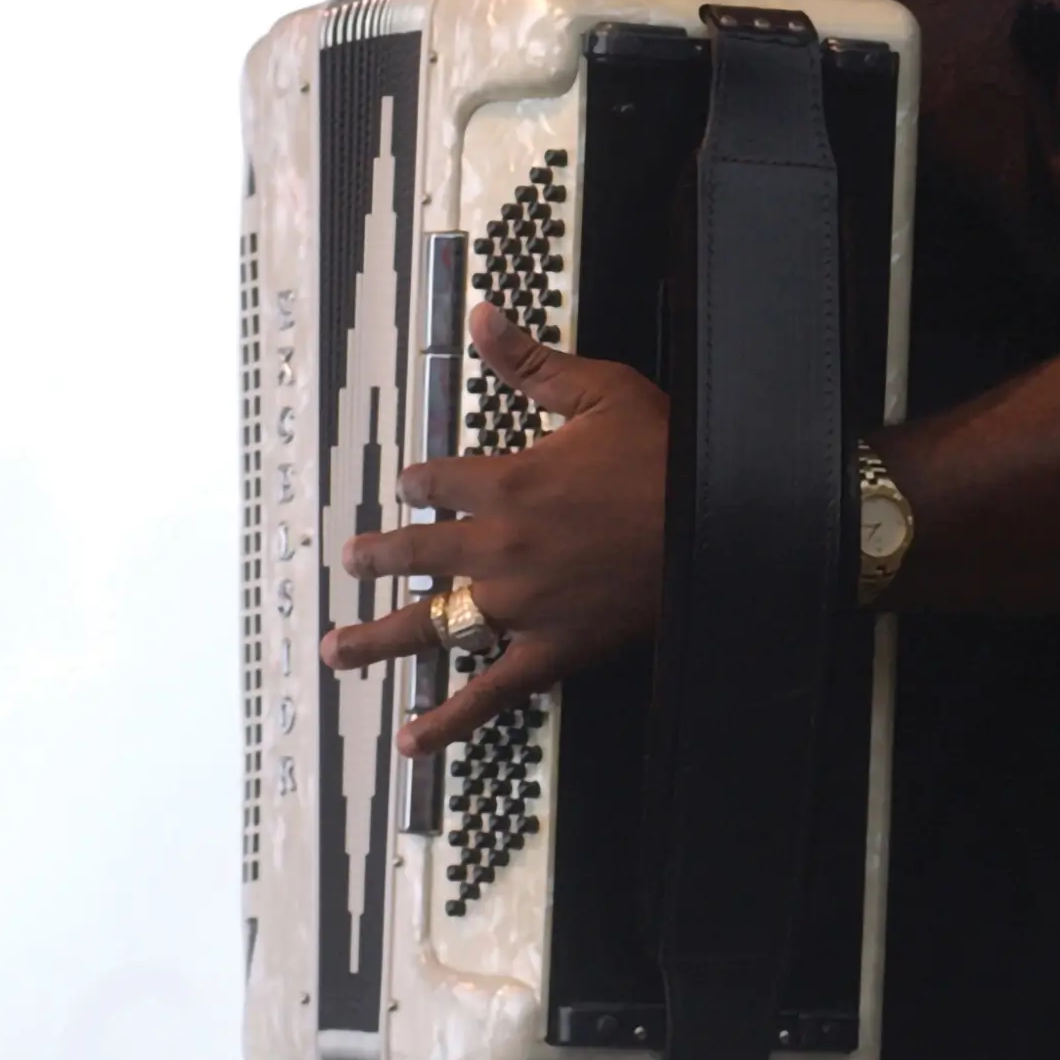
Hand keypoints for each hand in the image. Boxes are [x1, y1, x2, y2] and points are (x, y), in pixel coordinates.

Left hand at [321, 301, 668, 754]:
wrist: (721, 523)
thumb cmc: (668, 457)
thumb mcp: (602, 394)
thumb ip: (532, 363)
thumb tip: (483, 318)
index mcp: (505, 481)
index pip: (432, 482)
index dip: (418, 482)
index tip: (413, 485)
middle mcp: (498, 547)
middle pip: (413, 555)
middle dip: (375, 557)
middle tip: (351, 561)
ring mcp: (519, 605)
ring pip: (430, 626)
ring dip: (377, 640)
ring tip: (337, 651)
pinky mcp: (550, 649)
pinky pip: (488, 692)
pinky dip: (448, 721)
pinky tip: (412, 741)